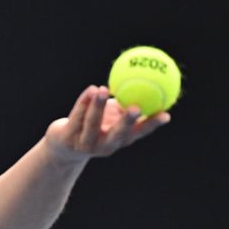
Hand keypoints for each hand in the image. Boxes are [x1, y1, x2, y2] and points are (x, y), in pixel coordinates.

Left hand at [44, 85, 170, 162]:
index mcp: (119, 140)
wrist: (63, 146)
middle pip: (117, 134)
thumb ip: (127, 104)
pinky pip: (77, 117)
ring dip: (98, 106)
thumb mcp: (112, 116)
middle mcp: (104, 145)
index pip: (138, 133)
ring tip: (104, 89)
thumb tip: (151, 82)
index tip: (166, 115)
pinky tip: (91, 89)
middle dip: (127, 122)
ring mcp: (85, 143)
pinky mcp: (68, 138)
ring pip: (92, 123)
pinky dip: (84, 102)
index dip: (152, 125)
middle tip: (136, 107)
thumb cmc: (94, 126)